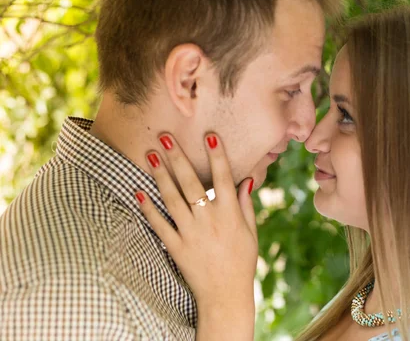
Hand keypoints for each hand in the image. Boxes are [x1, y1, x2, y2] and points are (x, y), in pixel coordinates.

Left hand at [135, 133, 256, 337]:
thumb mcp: (251, 233)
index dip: (217, 156)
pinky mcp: (175, 247)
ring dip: (160, 175)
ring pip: (172, 199)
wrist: (225, 294)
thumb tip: (246, 181)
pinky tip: (138, 191)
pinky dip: (148, 208)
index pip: (223, 179)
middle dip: (178, 157)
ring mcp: (190, 233)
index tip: (210, 136)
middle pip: (191, 183)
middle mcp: (209, 220)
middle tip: (165, 136)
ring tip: (150, 154)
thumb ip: (246, 206)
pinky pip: (158, 225)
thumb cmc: (242, 262)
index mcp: (230, 215)